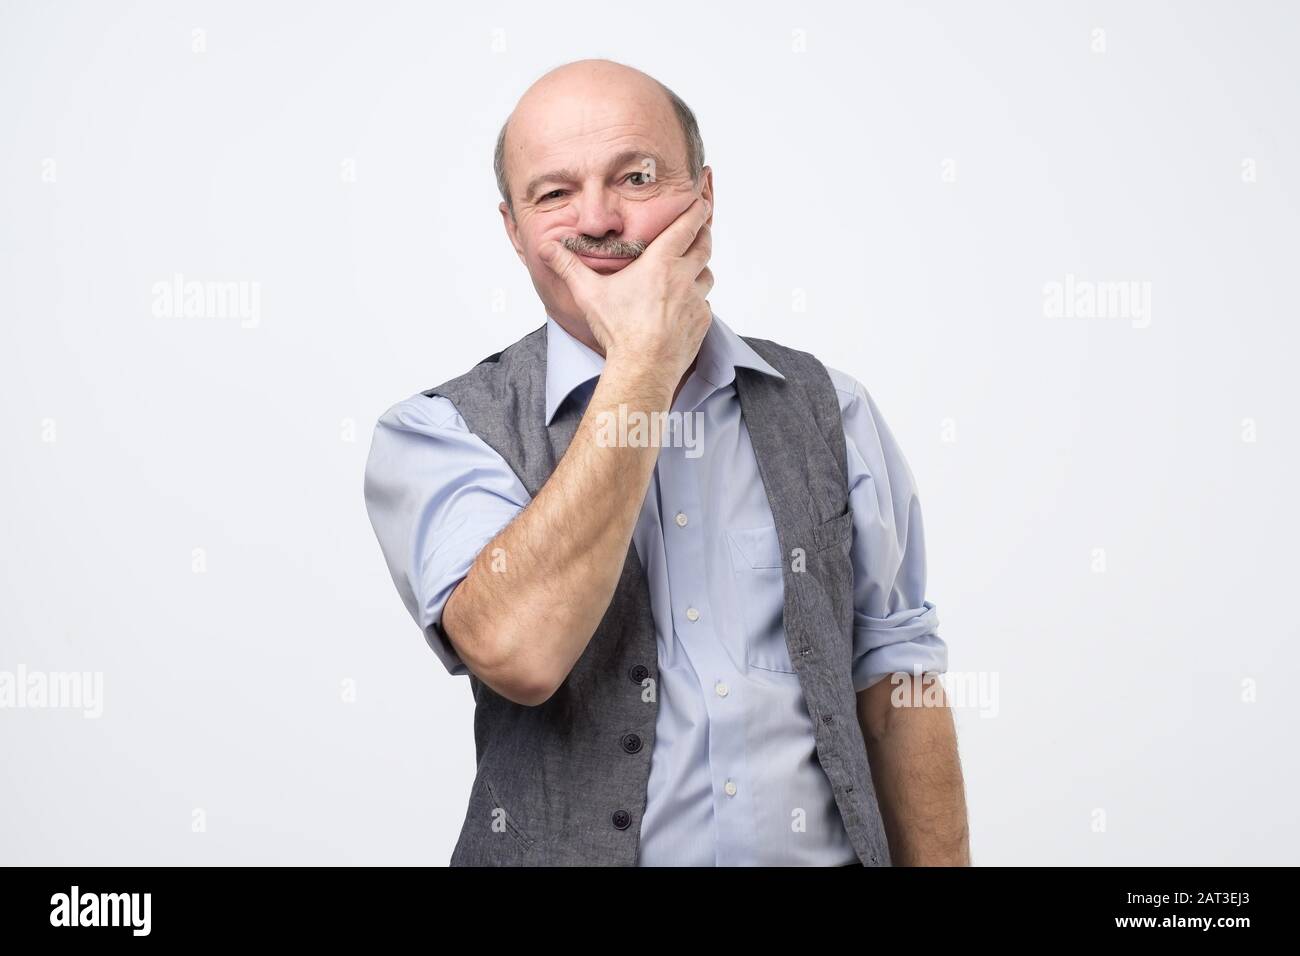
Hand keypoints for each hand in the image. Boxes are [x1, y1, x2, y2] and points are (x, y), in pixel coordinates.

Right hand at [537, 195, 713, 386]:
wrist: (643, 368)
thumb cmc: (618, 330)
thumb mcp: (589, 293)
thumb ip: (568, 267)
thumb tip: (547, 248)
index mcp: (660, 263)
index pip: (687, 227)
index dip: (696, 211)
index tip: (701, 202)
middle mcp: (684, 278)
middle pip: (704, 246)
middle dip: (703, 235)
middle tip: (700, 230)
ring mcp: (696, 301)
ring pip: (707, 276)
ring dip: (700, 270)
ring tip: (689, 271)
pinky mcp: (702, 322)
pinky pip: (705, 305)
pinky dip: (697, 301)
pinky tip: (683, 307)